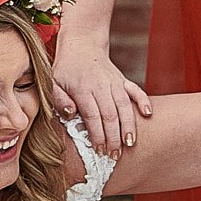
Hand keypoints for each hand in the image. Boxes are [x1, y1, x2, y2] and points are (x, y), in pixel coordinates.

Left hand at [50, 32, 152, 156]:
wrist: (81, 45)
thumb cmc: (65, 70)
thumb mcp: (52, 83)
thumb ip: (58, 100)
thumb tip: (71, 114)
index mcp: (82, 89)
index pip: (92, 116)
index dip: (97, 135)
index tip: (99, 151)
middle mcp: (101, 85)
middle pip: (110, 115)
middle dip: (114, 137)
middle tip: (115, 156)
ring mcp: (114, 82)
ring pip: (125, 106)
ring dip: (129, 126)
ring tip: (130, 144)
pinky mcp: (122, 80)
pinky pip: (136, 91)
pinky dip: (144, 101)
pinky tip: (149, 115)